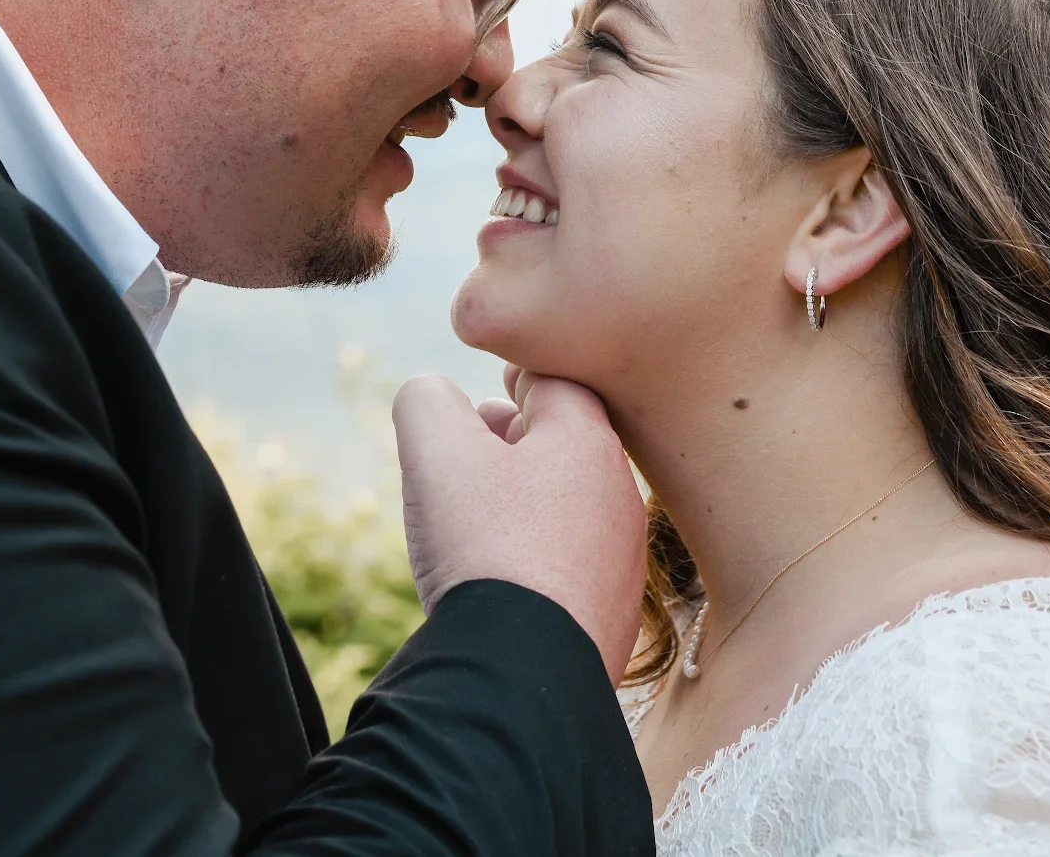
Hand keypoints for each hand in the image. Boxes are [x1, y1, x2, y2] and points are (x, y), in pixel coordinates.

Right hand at [392, 367, 647, 682]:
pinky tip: (501, 579)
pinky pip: (571, 567)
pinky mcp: (614, 615)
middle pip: (565, 446)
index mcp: (586, 440)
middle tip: (472, 449)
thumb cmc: (483, 547)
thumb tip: (433, 395)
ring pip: (569, 508)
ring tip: (477, 518)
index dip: (517, 376)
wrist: (524, 673)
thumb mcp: (435, 450)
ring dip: (526, 503)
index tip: (496, 383)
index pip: (553, 382)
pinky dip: (537, 559)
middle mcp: (620, 494)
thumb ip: (426, 400)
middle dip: (516, 441)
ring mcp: (623, 560)